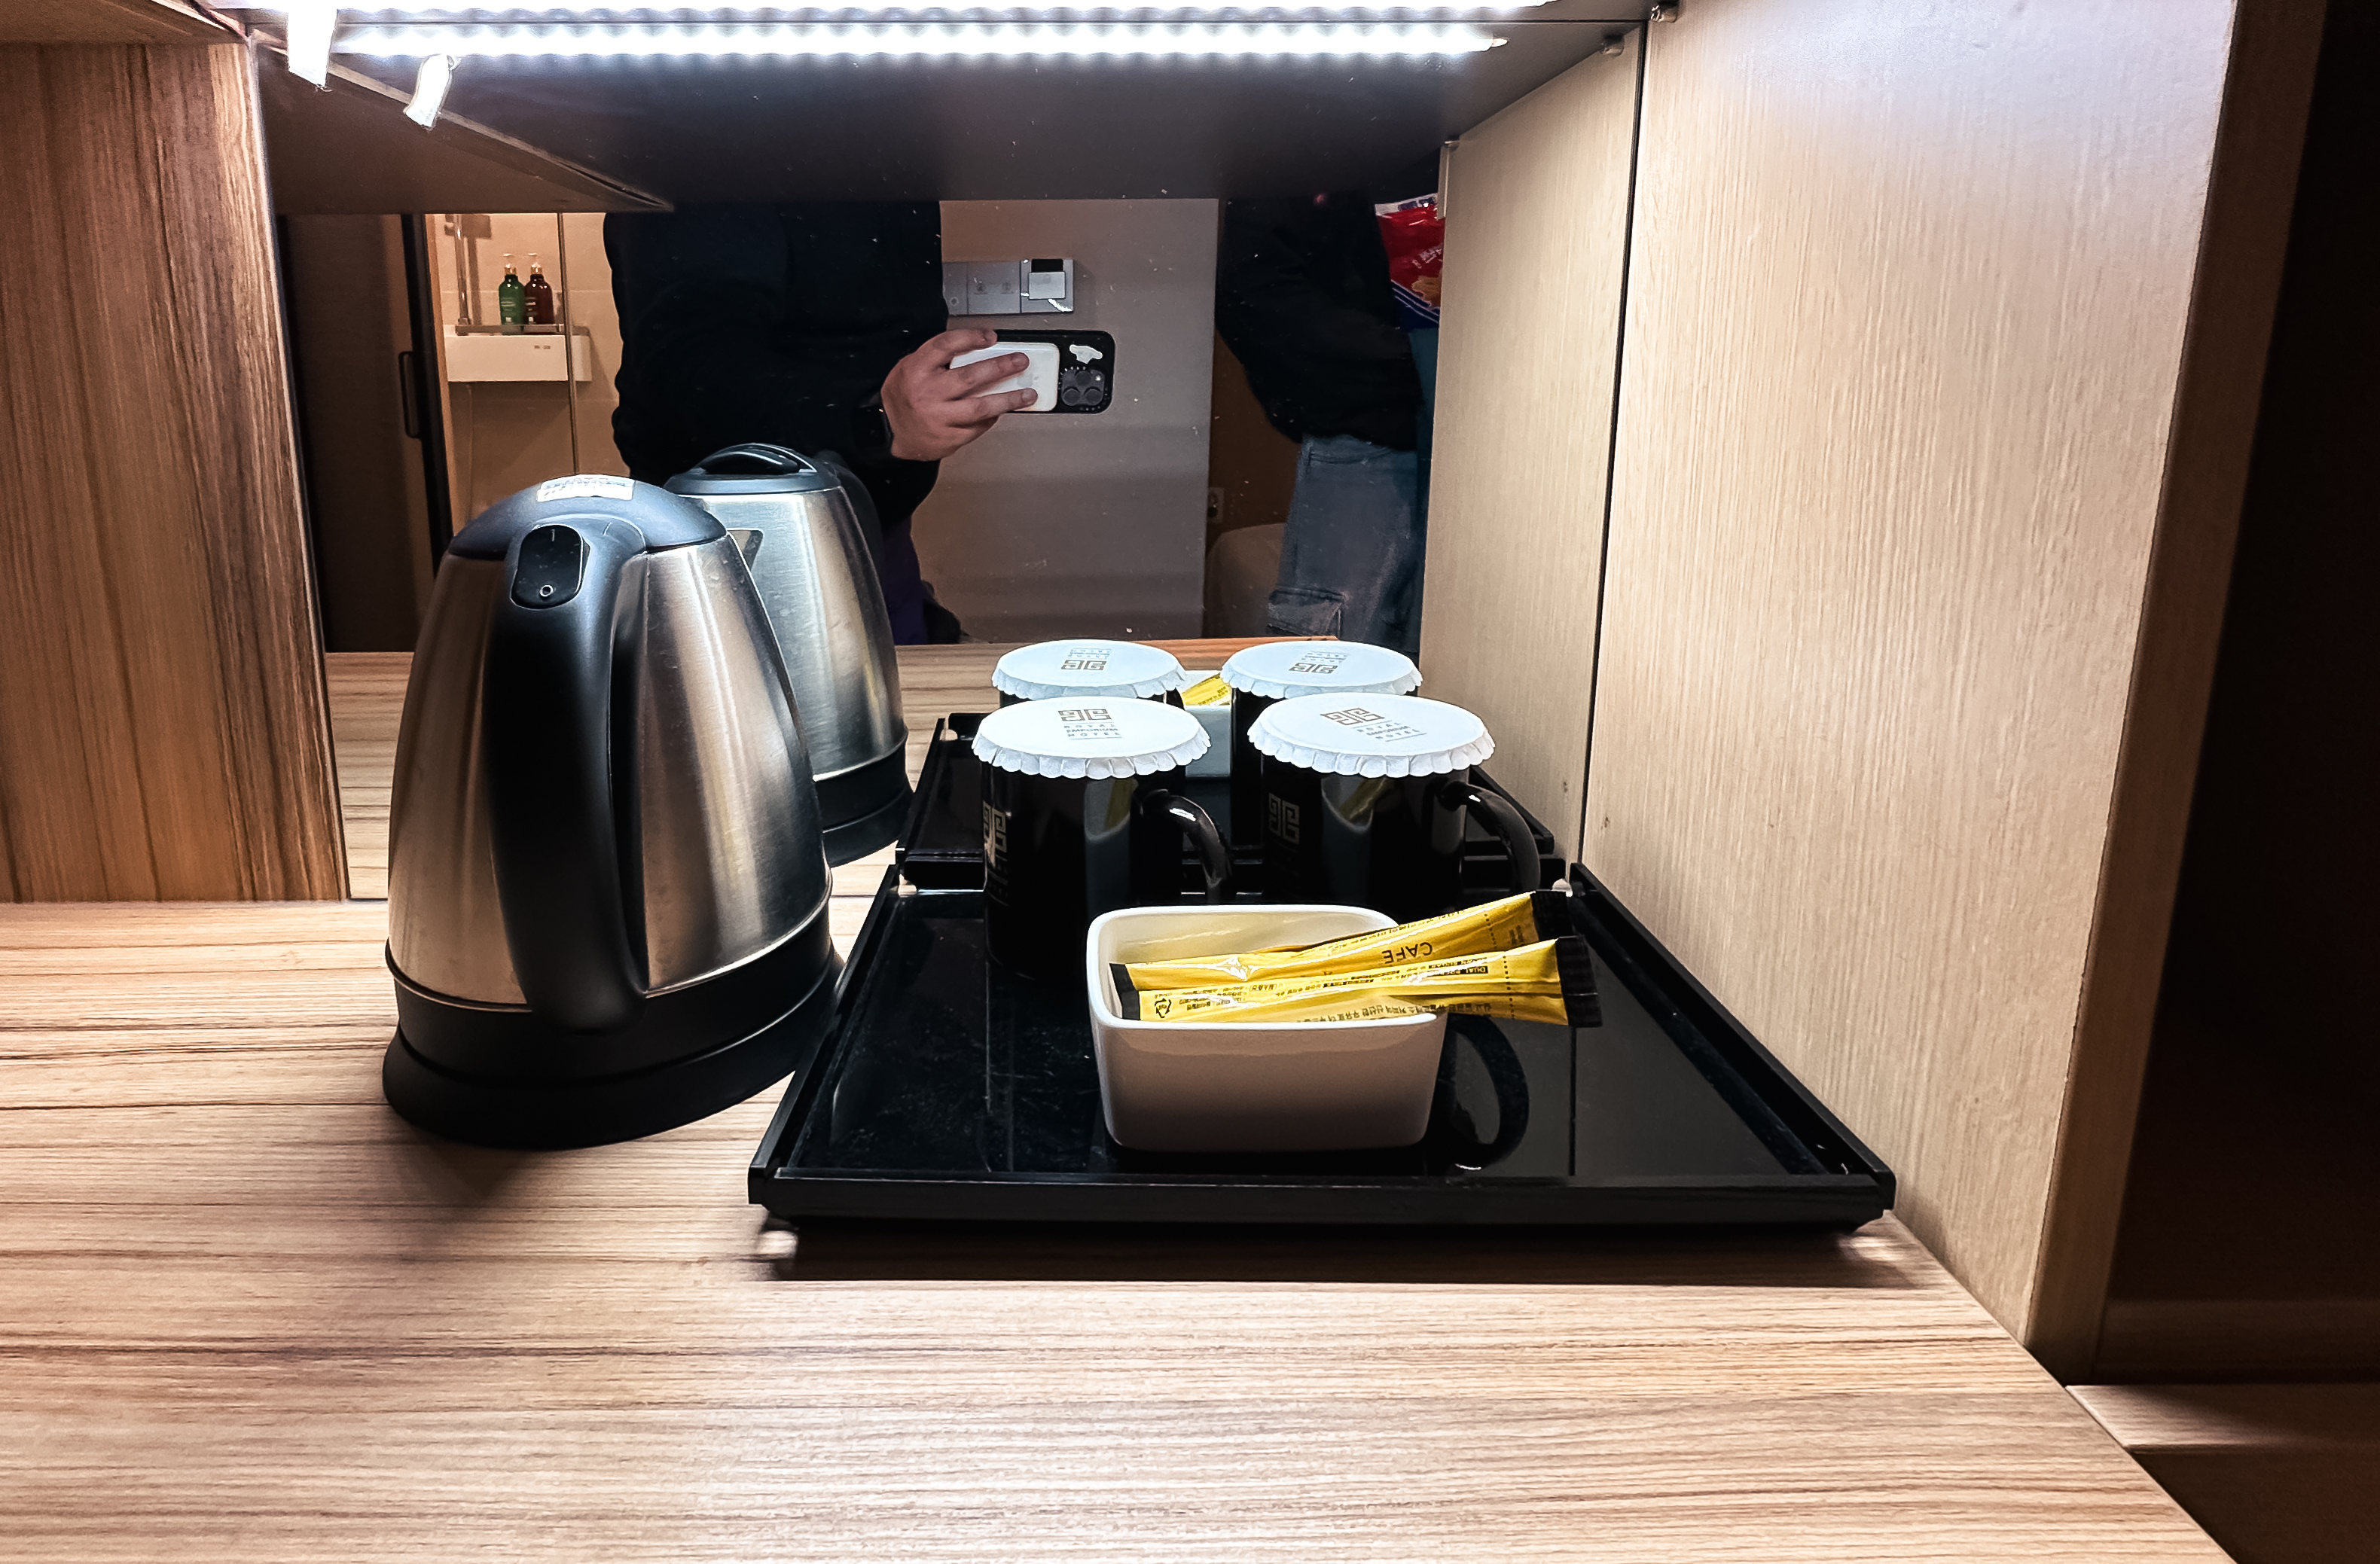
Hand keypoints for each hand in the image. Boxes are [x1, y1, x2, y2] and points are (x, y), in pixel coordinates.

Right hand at [881, 329, 1035, 460]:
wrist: (891, 431)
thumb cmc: (904, 396)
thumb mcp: (911, 368)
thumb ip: (939, 360)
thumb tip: (981, 353)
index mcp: (916, 369)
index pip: (947, 346)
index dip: (971, 338)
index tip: (991, 337)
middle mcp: (927, 393)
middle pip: (970, 376)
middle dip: (1000, 367)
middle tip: (1020, 362)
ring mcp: (939, 418)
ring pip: (980, 407)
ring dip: (1008, 399)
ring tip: (1027, 394)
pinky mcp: (948, 438)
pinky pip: (978, 426)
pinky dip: (992, 417)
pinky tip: (1001, 410)